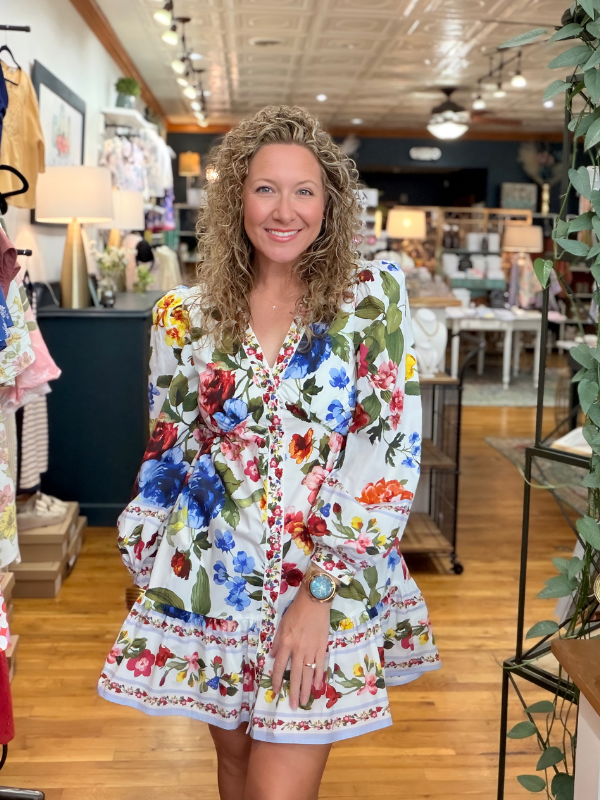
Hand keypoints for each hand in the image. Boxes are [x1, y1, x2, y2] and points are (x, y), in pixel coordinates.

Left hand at [270, 583, 330, 710]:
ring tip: (304, 701)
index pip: (280, 667)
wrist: (315, 600)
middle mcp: (298, 649)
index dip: (277, 681)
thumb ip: (277, 642)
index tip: (276, 692)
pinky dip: (318, 676)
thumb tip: (273, 657)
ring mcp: (311, 649)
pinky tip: (317, 686)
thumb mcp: (281, 624)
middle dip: (293, 692)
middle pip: (295, 675)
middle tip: (293, 706)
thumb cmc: (296, 610)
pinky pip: (320, 665)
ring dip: (305, 689)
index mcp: (286, 643)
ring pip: (308, 673)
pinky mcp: (322, 646)